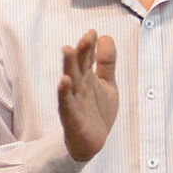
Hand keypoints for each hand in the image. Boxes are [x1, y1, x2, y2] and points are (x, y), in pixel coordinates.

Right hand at [58, 30, 117, 161]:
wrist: (94, 140)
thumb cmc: (98, 110)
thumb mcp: (108, 83)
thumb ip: (106, 62)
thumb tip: (105, 37)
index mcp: (87, 77)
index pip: (87, 58)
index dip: (90, 45)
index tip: (93, 31)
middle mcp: (78, 86)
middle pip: (78, 65)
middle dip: (81, 51)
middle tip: (86, 37)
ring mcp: (73, 99)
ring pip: (70, 80)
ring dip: (68, 65)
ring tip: (68, 49)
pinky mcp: (71, 115)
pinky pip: (65, 102)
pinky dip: (64, 92)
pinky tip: (64, 80)